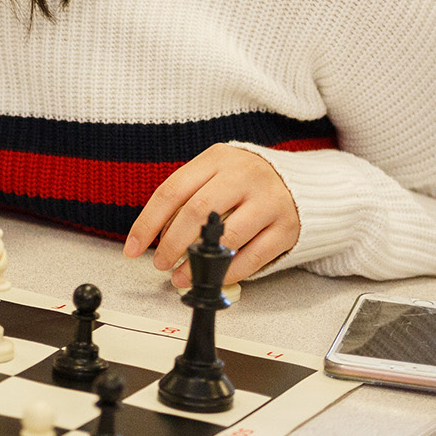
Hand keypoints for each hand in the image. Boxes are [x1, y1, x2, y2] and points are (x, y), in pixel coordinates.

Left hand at [124, 144, 299, 286]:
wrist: (302, 182)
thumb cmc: (244, 182)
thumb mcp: (214, 175)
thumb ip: (187, 198)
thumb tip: (156, 237)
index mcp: (217, 158)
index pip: (172, 191)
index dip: (148, 223)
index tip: (133, 247)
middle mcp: (244, 175)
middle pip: (198, 211)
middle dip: (172, 243)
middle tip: (159, 263)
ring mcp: (269, 200)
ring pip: (226, 236)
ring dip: (199, 261)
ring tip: (182, 275)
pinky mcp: (287, 227)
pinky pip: (254, 256)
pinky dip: (229, 271)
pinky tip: (214, 277)